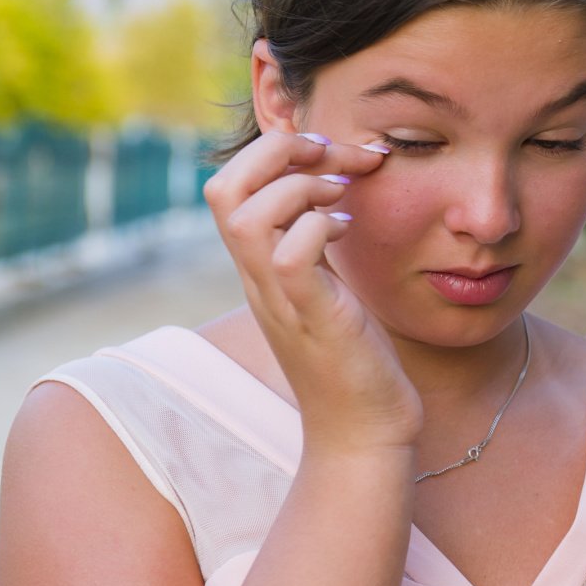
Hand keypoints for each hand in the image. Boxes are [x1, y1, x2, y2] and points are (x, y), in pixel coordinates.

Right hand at [204, 131, 420, 454]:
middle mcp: (257, 278)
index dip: (274, 151)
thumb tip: (330, 200)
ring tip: (341, 194)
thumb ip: (316, 247)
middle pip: (223, 187)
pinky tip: (348, 229)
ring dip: (298, 186)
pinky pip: (289, 255)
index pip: (230, 185)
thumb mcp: (327, 291)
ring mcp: (278, 298)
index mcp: (259, 266)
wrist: (362, 435)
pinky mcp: (311, 317)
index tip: (330, 154)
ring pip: (245, 215)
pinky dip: (318, 226)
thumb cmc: (355, 363)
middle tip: (331, 157)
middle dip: (277, 150)